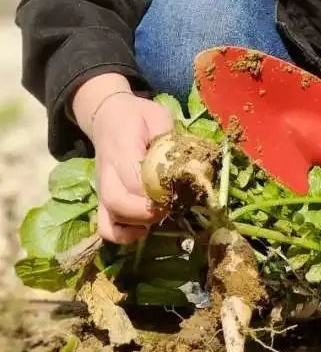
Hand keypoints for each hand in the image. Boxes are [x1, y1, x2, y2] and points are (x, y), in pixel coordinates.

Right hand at [73, 76, 173, 242]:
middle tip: (170, 206)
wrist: (108, 116)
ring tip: (161, 215)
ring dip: (137, 224)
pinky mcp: (102, 199)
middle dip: (146, 212)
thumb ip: (169, 138)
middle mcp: (107, 173)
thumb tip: (187, 163)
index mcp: (121, 149)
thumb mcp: (157, 116)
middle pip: (117, 203)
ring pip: (109, 219)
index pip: (132, 179)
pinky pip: (104, 226)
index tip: (175, 193)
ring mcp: (102, 189)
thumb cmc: (137, 116)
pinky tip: (143, 230)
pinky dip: (122, 235)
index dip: (154, 192)